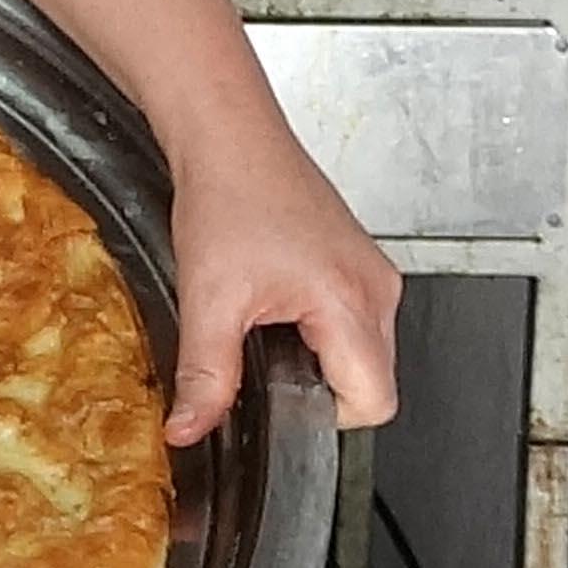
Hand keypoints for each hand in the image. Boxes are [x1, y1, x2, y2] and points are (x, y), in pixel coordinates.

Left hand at [159, 124, 401, 443]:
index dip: (323, 416)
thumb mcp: (208, 300)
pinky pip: (355, 320)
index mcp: (352, 301)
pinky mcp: (359, 262)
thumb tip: (190, 430)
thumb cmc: (229, 196)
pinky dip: (320, 327)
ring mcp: (374, 273)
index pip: (374, 402)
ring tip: (268, 320)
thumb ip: (205, 376)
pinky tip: (278, 301)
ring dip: (319, 354)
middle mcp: (377, 288)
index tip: (281, 395)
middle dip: (318, 385)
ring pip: (365, 352)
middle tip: (264, 353)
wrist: (230, 138)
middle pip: (374, 381)